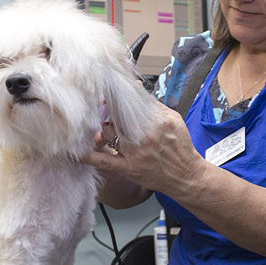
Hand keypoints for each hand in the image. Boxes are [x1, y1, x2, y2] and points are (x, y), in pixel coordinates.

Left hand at [83, 101, 204, 196]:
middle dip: (107, 111)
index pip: (130, 102)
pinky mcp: (129, 168)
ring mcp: (135, 152)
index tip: (106, 91)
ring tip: (103, 131)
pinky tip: (79, 152)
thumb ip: (154, 105)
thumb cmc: (180, 148)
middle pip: (116, 116)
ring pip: (109, 134)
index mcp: (156, 121)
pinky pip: (105, 161)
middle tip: (101, 108)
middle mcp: (144, 136)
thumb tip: (137, 89)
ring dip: (103, 130)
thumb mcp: (173, 120)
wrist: (186, 175)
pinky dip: (90, 156)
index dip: (115, 96)